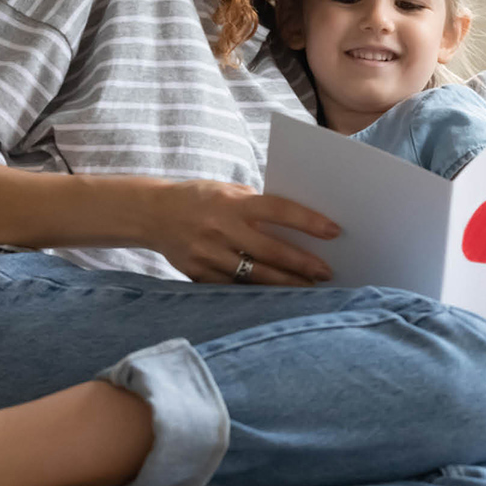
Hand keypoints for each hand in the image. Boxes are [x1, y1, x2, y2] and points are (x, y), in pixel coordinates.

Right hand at [145, 180, 339, 284]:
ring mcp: (208, 255)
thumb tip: (297, 224)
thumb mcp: (228, 191)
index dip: (308, 222)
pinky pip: (235, 288)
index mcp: (232, 203)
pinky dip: (258, 291)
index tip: (334, 232)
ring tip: (308, 287)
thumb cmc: (200, 198)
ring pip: (255, 276)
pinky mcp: (198, 274)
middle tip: (327, 272)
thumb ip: (258, 204)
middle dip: (303, 264)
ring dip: (285, 283)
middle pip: (271, 251)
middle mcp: (220, 229)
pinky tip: (277, 294)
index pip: (278, 210)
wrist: (152, 214)